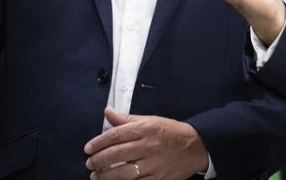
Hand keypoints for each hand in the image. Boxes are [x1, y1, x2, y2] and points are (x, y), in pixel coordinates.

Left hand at [85, 108, 208, 179]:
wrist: (198, 146)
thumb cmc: (172, 131)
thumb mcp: (152, 120)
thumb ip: (128, 119)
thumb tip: (108, 112)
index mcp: (146, 129)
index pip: (116, 135)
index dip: (98, 142)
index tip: (88, 148)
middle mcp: (148, 145)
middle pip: (116, 154)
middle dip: (98, 160)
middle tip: (90, 163)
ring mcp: (153, 164)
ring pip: (122, 173)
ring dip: (105, 176)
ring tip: (95, 176)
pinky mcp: (158, 178)